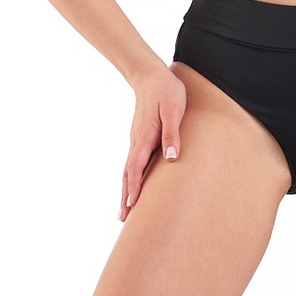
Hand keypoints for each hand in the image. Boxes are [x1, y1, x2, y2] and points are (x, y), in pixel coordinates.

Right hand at [118, 65, 186, 221]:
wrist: (152, 76)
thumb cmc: (166, 92)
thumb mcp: (173, 110)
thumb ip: (171, 134)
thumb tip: (171, 159)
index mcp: (145, 137)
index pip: (136, 167)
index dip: (134, 187)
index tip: (131, 206)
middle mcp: (137, 141)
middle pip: (128, 173)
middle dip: (126, 195)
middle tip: (122, 219)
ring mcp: (137, 139)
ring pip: (128, 169)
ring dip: (126, 188)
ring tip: (124, 209)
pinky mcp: (140, 136)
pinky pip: (133, 161)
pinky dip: (130, 177)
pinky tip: (133, 183)